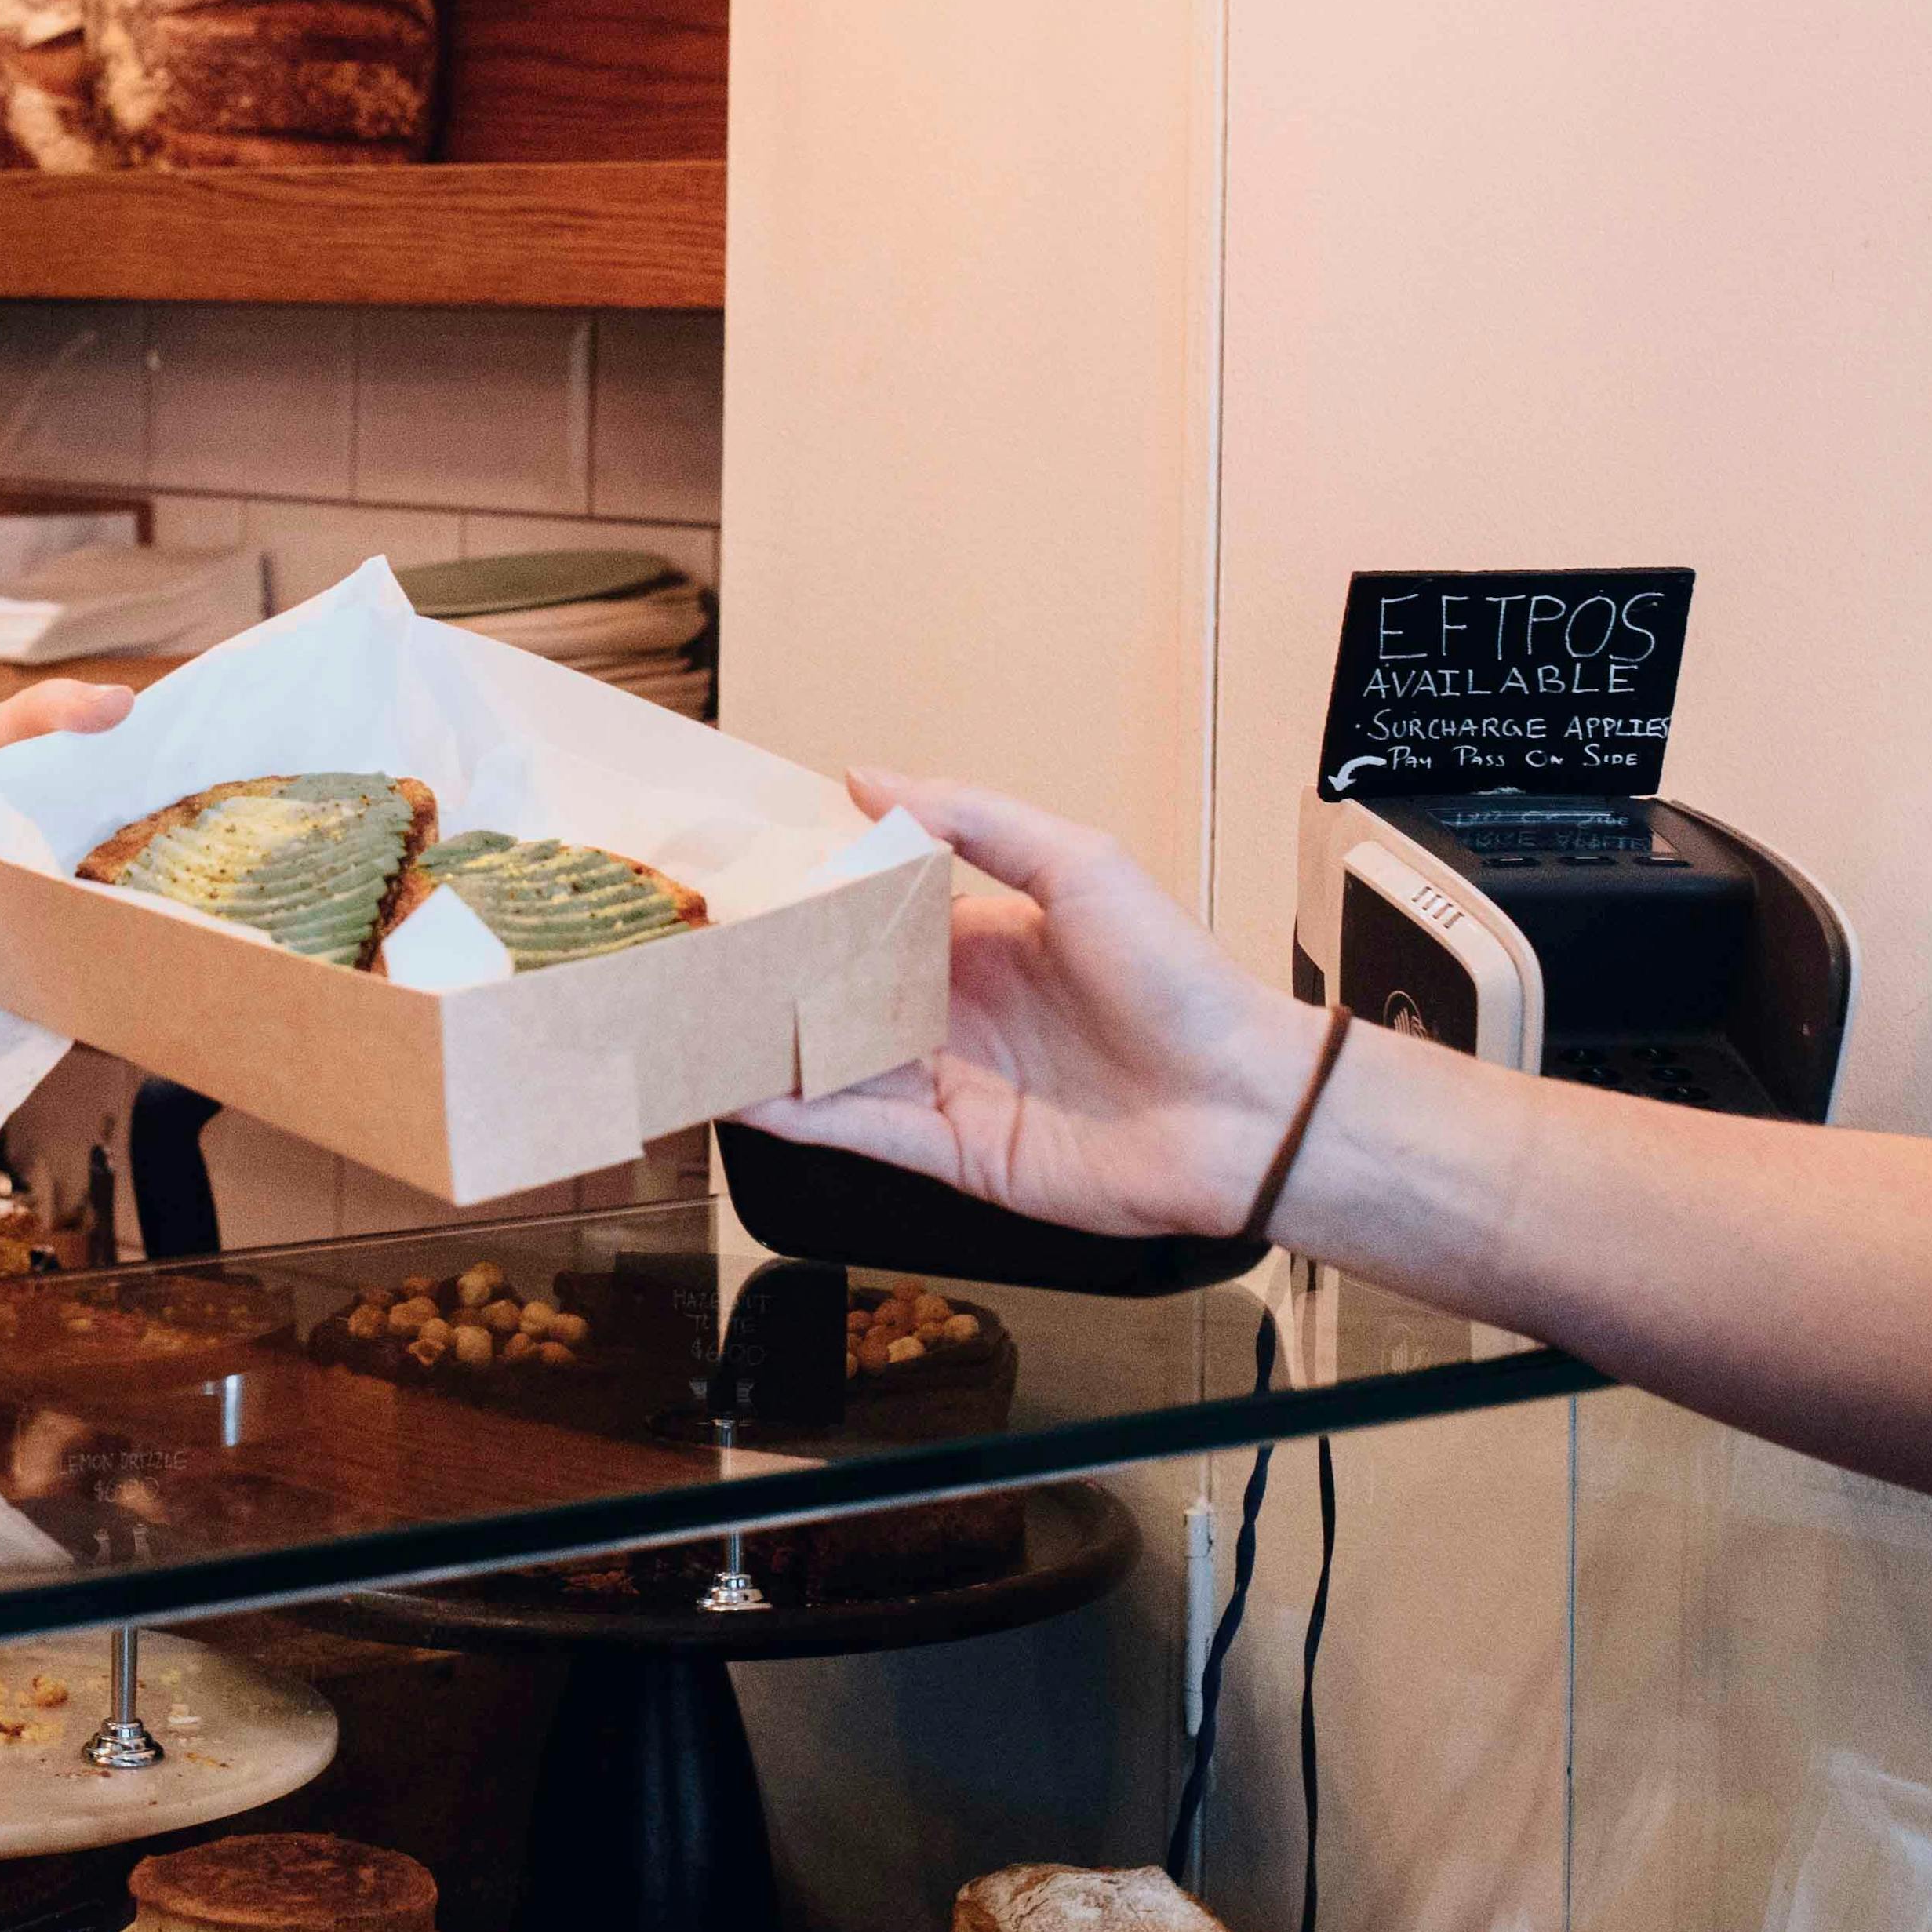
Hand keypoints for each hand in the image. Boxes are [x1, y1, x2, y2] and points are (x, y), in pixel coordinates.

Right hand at [742, 771, 1323, 1243]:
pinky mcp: (957, 1154)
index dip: (810, 903)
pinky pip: (860, 1130)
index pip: (875, 916)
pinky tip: (740, 1092)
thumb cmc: (1180, 980)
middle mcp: (961, 1014)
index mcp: (986, 940)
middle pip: (843, 993)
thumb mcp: (1079, 865)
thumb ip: (972, 821)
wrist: (1244, 1105)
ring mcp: (954, 1086)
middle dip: (771, 979)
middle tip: (688, 958)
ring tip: (687, 1027)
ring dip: (767, 1047)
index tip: (739, 885)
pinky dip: (799, 1115)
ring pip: (836, 1063)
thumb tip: (865, 777)